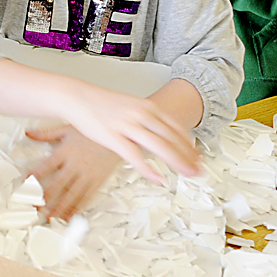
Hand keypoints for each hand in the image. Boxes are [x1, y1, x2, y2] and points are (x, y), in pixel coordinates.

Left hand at [26, 125, 120, 218]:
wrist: (121, 135)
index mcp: (66, 151)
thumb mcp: (68, 129)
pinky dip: (77, 208)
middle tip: (35, 208)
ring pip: (71, 195)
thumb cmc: (93, 131)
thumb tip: (28, 132)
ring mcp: (87, 175)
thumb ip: (46, 134)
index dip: (34, 177)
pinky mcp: (98, 181)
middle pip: (56, 185)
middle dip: (44, 198)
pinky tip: (70, 216)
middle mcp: (75, 165)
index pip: (45, 166)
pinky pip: (86, 197)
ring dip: (59, 208)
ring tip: (50, 217)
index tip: (24, 186)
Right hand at [59, 79, 200, 181]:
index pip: (176, 128)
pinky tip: (159, 179)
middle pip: (172, 138)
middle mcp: (142, 115)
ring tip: (186, 175)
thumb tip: (158, 131)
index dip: (189, 145)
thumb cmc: (100, 103)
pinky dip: (149, 169)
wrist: (77, 96)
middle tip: (198, 170)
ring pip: (159, 146)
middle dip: (188, 156)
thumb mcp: (130, 105)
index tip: (198, 157)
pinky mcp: (113, 137)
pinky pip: (135, 156)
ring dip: (176, 162)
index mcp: (147, 107)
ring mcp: (128, 125)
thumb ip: (145, 117)